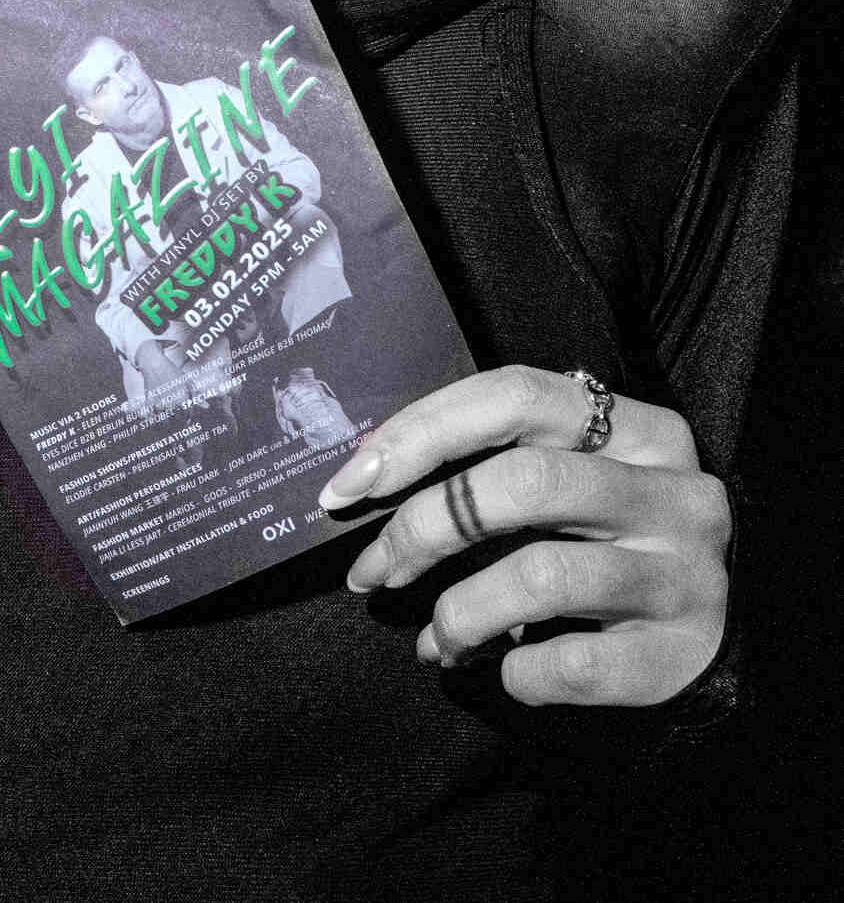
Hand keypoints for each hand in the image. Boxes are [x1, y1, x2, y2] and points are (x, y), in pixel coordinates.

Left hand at [318, 365, 731, 706]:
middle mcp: (671, 490)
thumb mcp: (578, 475)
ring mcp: (683, 572)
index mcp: (638, 427)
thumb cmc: (612, 537)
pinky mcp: (683, 652)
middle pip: (524, 483)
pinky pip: (572, 663)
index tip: (350, 483)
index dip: (422, 432)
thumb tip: (366, 480)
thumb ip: (496, 460)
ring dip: (461, 612)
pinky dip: (517, 670)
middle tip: (375, 570)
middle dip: (425, 528)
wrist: (717, 631)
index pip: (515, 396)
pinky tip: (503, 670)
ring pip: (541, 577)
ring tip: (436, 639)